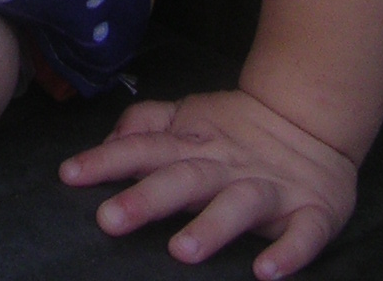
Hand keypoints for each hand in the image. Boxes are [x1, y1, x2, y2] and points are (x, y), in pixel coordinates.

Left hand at [59, 87, 356, 277]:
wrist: (313, 117)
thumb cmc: (237, 128)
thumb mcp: (188, 116)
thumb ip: (147, 125)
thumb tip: (107, 140)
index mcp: (194, 143)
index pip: (143, 148)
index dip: (106, 161)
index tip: (68, 176)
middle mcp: (226, 165)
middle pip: (183, 178)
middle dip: (147, 198)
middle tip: (109, 220)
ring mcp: (270, 188)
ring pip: (239, 206)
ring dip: (211, 227)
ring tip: (182, 251)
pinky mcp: (311, 211)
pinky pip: (303, 235)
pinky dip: (288, 253)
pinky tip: (266, 273)